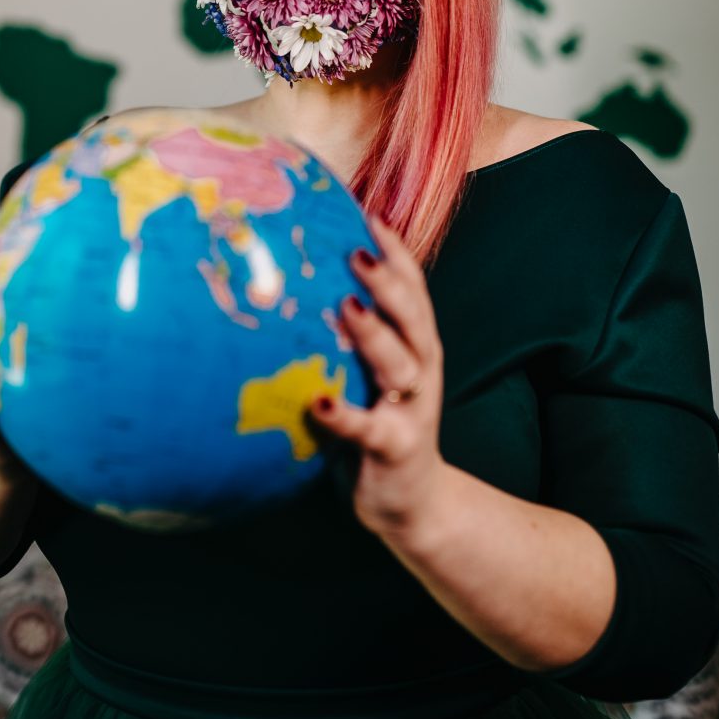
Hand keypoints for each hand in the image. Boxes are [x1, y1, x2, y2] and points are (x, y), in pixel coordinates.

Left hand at [308, 212, 445, 538]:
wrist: (412, 503)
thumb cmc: (377, 422)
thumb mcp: (368, 373)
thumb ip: (347, 334)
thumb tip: (296, 282)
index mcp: (415, 345)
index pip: (413, 289)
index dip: (395, 251)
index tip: (369, 215)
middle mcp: (421, 369)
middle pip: (414, 316)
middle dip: (389, 282)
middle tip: (356, 252)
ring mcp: (412, 408)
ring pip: (401, 364)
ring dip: (375, 334)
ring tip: (348, 307)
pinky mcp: (396, 448)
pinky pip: (370, 429)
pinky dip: (345, 415)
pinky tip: (316, 403)